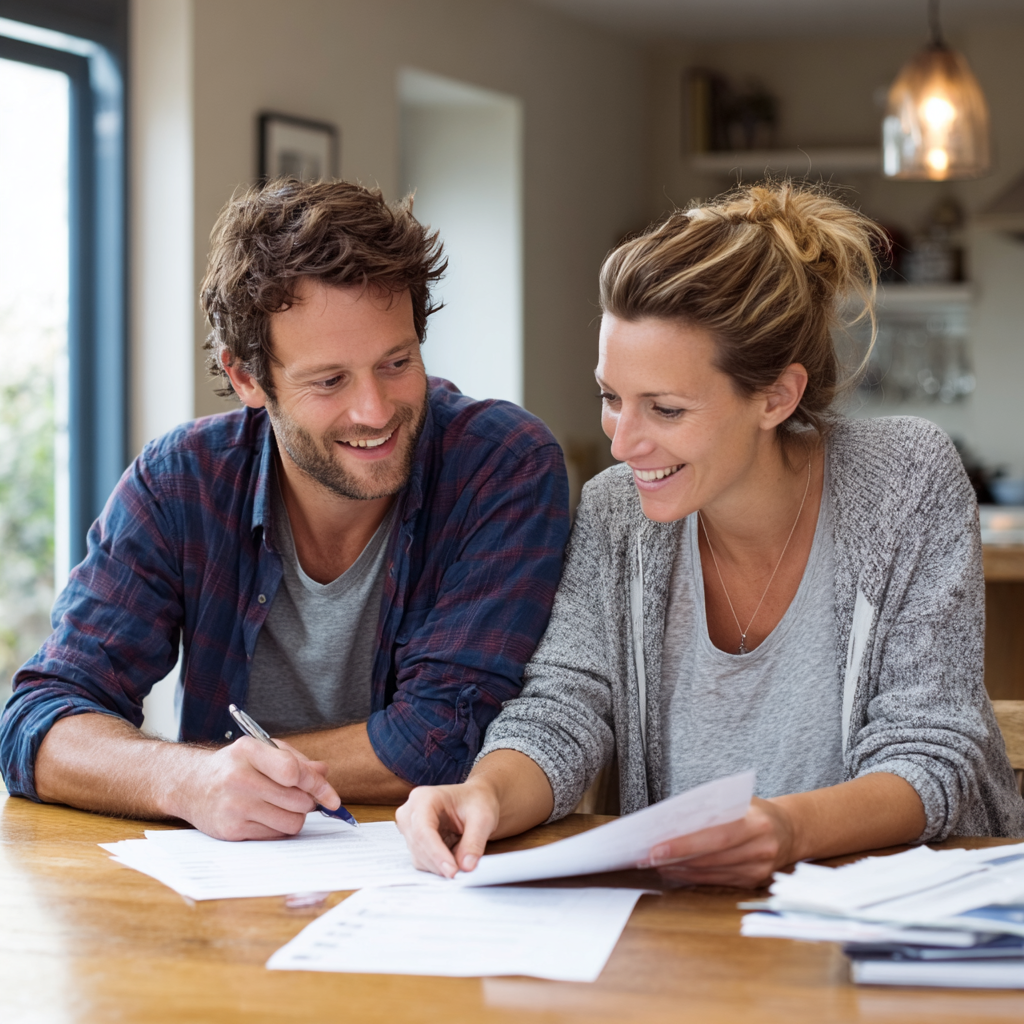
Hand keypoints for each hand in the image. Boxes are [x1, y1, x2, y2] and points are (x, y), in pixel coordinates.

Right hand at [169, 736, 341, 840]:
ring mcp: (233, 806)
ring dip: (296, 817)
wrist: (192, 786)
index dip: (317, 785)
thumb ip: (296, 760)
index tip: (331, 797)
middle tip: (301, 797)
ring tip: (283, 806)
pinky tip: (267, 816)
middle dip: (308, 802)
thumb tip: (324, 773)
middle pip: (298, 801)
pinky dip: (279, 828)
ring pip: (291, 822)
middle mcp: (238, 778)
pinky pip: (275, 836)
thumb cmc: (235, 766)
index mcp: (248, 751)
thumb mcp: (263, 751)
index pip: (292, 771)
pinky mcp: (230, 830)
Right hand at [395, 781, 500, 877]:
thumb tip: (466, 866)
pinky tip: (453, 857)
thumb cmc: (477, 801)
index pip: (423, 831)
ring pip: (419, 857)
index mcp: (424, 798)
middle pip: (418, 846)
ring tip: (462, 856)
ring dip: (440, 865)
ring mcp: (409, 827)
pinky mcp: (413, 841)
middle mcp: (410, 811)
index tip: (453, 871)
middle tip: (464, 871)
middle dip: (440, 863)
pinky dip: (438, 865)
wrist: (475, 800)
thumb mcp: (483, 817)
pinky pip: (422, 861)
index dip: (436, 854)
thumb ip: (474, 841)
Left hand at [642, 797, 797, 888]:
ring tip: (656, 863)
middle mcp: (761, 849)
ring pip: (712, 873)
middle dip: (677, 859)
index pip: (717, 836)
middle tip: (648, 857)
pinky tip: (676, 870)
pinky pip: (718, 881)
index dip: (686, 844)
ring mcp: (759, 870)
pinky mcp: (753, 883)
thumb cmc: (755, 811)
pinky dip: (694, 876)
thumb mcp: (740, 801)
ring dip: (681, 870)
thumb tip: (672, 821)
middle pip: (712, 858)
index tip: (658, 847)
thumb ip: (713, 809)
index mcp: (757, 823)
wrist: (791, 830)